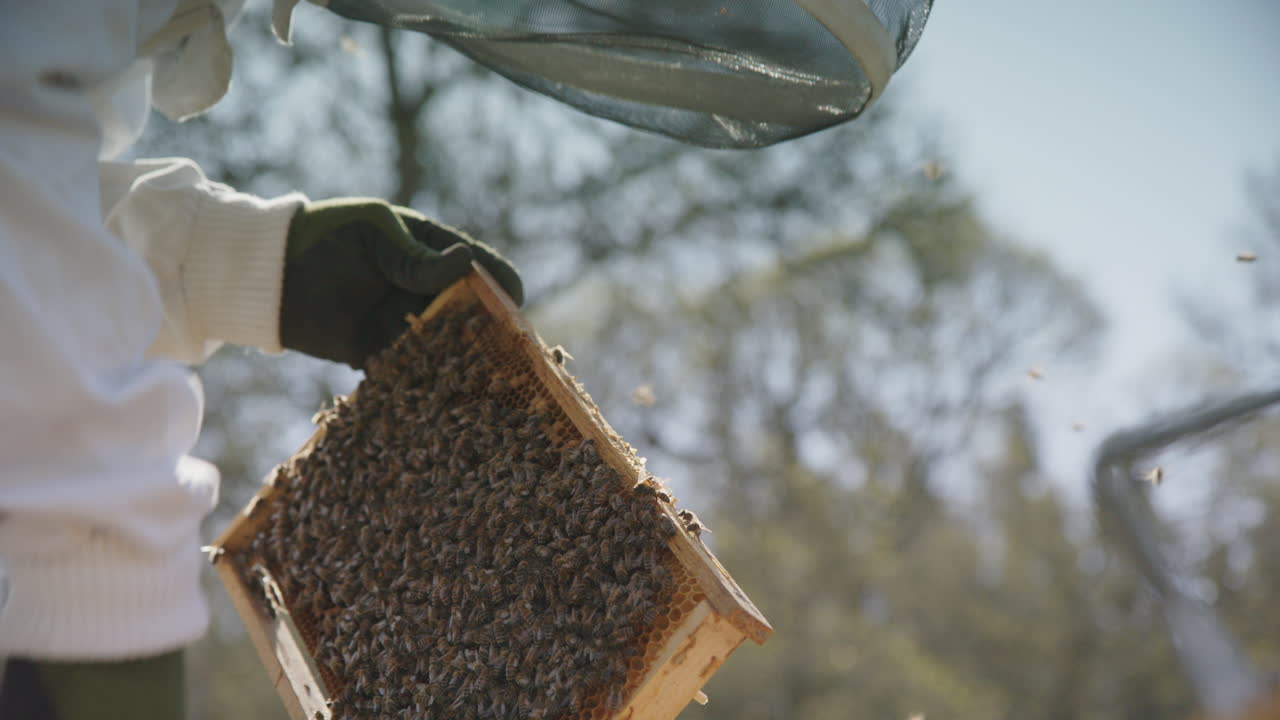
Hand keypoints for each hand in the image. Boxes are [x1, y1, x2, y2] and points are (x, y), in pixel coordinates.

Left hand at [280, 198, 522, 367]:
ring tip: (487, 377)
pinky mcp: (378, 351)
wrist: (264, 274)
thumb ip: (417, 258)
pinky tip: (444, 395)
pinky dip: (426, 381)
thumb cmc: (322, 238)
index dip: (501, 282)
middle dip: (492, 329)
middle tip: (513, 349)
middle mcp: (421, 288)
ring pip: (445, 343)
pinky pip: (410, 369)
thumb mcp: (374, 236)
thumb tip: (468, 264)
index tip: (516, 301)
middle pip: (470, 310)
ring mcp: (400, 320)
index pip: (477, 265)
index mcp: (427, 249)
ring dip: (465, 359)